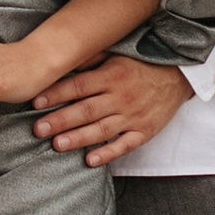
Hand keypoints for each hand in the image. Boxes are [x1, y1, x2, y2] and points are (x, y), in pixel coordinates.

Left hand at [31, 53, 191, 167]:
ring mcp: (133, 116)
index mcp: (112, 75)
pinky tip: (90, 160)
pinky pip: (124, 145)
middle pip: (86, 110)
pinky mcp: (144, 131)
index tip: (36, 101)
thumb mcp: (116, 53)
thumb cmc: (140, 64)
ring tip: (57, 145)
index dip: (56, 94)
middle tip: (38, 129)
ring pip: (101, 130)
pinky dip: (108, 153)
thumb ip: (90, 59)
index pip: (79, 86)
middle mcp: (120, 97)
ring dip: (78, 138)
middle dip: (60, 120)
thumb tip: (63, 61)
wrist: (178, 76)